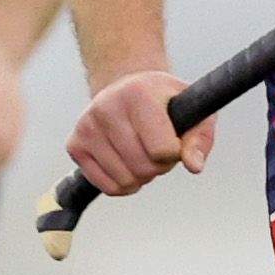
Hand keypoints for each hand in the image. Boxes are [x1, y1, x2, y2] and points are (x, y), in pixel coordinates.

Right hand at [67, 70, 216, 196]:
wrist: (126, 87)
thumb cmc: (163, 102)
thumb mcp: (192, 110)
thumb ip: (200, 138)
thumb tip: (194, 166)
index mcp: (139, 93)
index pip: (163, 150)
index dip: (175, 153)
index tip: (173, 139)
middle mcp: (107, 106)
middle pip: (143, 168)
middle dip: (158, 166)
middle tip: (156, 148)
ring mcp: (87, 126)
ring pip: (125, 180)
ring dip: (141, 176)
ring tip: (141, 152)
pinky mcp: (74, 145)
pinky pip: (107, 187)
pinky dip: (122, 185)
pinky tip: (126, 164)